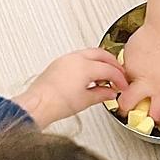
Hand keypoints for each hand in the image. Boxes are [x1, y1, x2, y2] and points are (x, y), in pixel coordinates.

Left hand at [13, 49, 127, 127]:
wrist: (37, 105)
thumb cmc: (55, 104)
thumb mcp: (85, 101)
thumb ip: (102, 94)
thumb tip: (110, 93)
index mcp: (84, 66)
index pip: (109, 69)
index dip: (119, 78)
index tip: (122, 86)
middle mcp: (74, 58)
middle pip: (101, 54)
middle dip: (113, 63)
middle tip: (119, 74)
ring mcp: (65, 59)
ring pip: (89, 53)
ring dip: (101, 62)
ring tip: (105, 76)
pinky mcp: (58, 64)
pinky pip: (78, 57)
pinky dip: (89, 63)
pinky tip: (90, 76)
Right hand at [118, 19, 159, 124]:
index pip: (155, 115)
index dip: (156, 118)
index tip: (157, 117)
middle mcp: (144, 83)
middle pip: (125, 105)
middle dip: (125, 109)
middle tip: (128, 107)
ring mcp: (133, 69)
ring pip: (123, 83)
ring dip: (127, 85)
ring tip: (137, 78)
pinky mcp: (127, 57)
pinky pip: (125, 66)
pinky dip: (131, 67)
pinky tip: (141, 59)